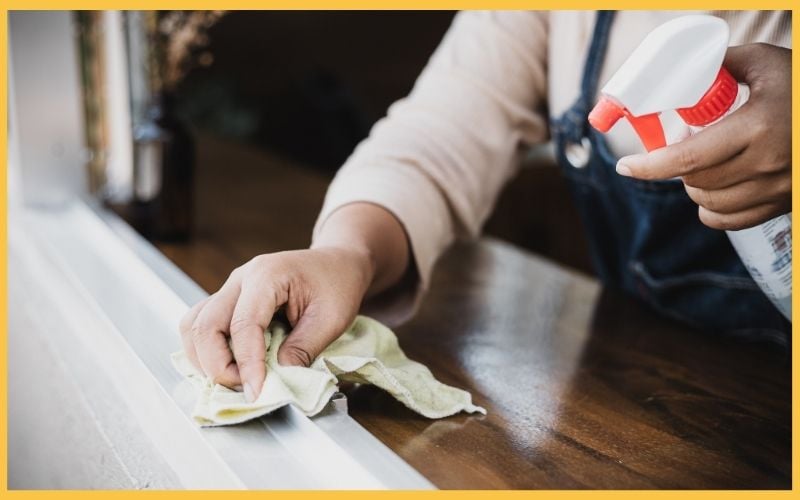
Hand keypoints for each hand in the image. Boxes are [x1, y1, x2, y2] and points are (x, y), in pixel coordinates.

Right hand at [179, 246, 372, 401]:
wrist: (336, 262)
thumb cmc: (338, 284)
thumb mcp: (332, 318)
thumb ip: (304, 348)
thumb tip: (277, 378)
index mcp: (267, 275)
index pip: (243, 325)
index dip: (246, 364)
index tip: (255, 392)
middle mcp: (241, 279)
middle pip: (205, 326)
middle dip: (218, 366)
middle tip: (245, 388)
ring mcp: (231, 288)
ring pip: (194, 325)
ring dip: (204, 359)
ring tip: (234, 379)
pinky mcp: (229, 300)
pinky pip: (201, 324)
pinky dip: (205, 350)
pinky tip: (227, 366)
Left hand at [616, 43, 790, 230]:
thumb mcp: (768, 63)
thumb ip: (723, 65)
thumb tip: (685, 73)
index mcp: (757, 128)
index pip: (686, 158)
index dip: (648, 166)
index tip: (625, 166)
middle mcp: (766, 165)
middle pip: (693, 181)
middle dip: (673, 167)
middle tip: (678, 146)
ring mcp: (776, 190)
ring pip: (708, 203)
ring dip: (692, 185)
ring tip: (697, 165)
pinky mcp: (783, 205)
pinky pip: (729, 221)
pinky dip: (711, 209)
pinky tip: (711, 189)